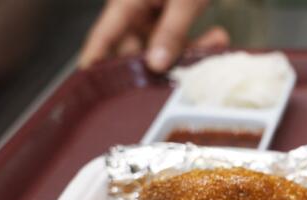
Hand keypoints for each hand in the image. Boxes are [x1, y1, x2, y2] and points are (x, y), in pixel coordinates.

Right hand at [79, 0, 228, 72]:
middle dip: (160, 65)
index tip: (89, 85)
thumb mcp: (185, 0)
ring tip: (214, 43)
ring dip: (186, 53)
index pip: (103, 37)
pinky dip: (196, 43)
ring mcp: (152, 13)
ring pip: (160, 48)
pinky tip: (217, 37)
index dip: (95, 62)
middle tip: (182, 75)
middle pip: (135, 49)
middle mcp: (134, 9)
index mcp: (126, 1)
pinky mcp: (169, 14)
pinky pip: (177, 39)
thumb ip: (172, 32)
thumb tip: (157, 65)